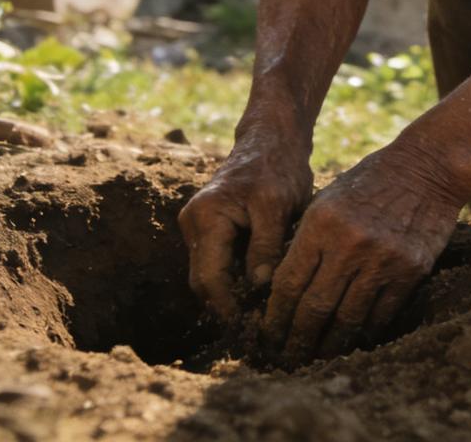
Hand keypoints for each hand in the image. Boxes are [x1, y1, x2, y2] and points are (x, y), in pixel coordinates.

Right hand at [178, 118, 312, 319]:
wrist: (273, 139)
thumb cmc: (278, 167)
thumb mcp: (278, 206)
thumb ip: (266, 246)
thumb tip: (259, 288)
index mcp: (206, 217)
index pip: (210, 277)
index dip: (228, 307)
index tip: (251, 330)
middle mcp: (193, 223)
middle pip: (204, 281)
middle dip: (227, 307)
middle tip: (257, 331)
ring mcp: (198, 225)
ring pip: (209, 275)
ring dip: (229, 295)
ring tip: (259, 317)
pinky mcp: (209, 228)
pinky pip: (216, 263)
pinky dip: (232, 279)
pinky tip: (257, 293)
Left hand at [261, 140, 462, 362]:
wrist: (426, 167)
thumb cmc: (370, 181)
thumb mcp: (328, 199)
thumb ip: (308, 240)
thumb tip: (283, 287)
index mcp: (321, 223)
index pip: (288, 283)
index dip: (275, 317)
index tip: (268, 335)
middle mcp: (349, 244)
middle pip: (314, 309)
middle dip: (296, 339)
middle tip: (287, 359)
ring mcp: (382, 259)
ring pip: (347, 319)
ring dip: (330, 345)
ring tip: (317, 357)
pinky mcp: (410, 270)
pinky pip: (381, 314)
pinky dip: (365, 331)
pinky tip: (355, 339)